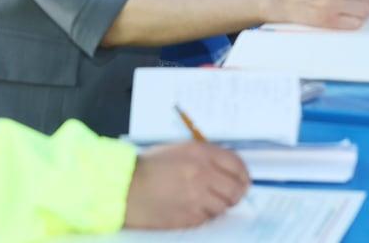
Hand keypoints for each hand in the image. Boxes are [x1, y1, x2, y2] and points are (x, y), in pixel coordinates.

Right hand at [124, 142, 249, 229]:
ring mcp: (196, 198)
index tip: (244, 179)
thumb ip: (207, 157)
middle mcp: (203, 175)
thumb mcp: (181, 150)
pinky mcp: (187, 217)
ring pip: (224, 206)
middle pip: (236, 188)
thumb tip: (229, 169)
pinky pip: (207, 218)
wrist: (124, 187)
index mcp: (202, 153)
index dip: (244, 173)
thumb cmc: (150, 166)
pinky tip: (194, 208)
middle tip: (232, 194)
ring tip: (209, 201)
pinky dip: (206, 215)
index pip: (237, 164)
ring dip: (221, 204)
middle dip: (237, 192)